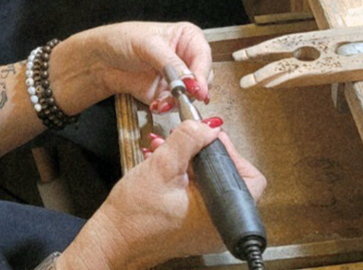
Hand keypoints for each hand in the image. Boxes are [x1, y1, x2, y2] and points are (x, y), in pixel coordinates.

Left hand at [50, 21, 212, 115]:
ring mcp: (178, 77)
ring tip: (163, 102)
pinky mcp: (167, 93)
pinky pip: (176, 105)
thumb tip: (191, 80)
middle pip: (203, 78)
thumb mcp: (147, 46)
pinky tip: (157, 105)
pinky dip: (168, 107)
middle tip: (182, 97)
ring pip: (192, 95)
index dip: (202, 74)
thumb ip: (171, 63)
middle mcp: (186, 57)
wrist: (100, 59)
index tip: (198, 89)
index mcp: (187, 37)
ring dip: (179, 101)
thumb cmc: (122, 40)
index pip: (204, 56)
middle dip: (192, 90)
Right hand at [58, 123, 265, 269]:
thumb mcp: (162, 167)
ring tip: (168, 152)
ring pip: (212, 184)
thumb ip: (187, 140)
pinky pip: (200, 195)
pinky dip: (186, 178)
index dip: (227, 151)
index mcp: (221, 216)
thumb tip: (206, 126)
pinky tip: (165, 169)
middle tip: (185, 143)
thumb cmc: (137, 214)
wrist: (115, 238)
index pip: (248, 176)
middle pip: (229, 178)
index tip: (205, 138)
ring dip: (191, 163)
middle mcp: (221, 226)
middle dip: (204, 154)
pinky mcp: (194, 226)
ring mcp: (208, 229)